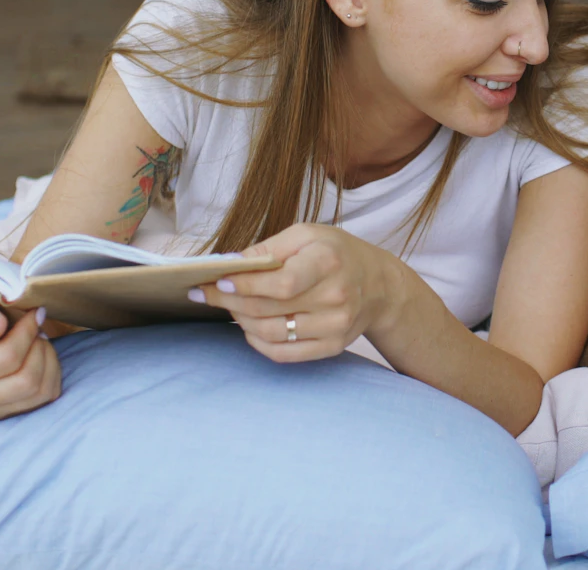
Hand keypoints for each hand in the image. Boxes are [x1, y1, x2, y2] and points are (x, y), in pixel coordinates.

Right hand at [0, 289, 62, 420]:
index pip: (5, 359)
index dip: (27, 332)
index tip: (33, 312)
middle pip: (25, 381)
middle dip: (38, 347)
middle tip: (35, 326)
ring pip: (40, 391)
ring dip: (47, 358)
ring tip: (36, 339)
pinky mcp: (9, 414)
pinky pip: (47, 396)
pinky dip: (52, 371)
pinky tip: (38, 354)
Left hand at [192, 223, 399, 362]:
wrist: (379, 286)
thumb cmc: (337, 254)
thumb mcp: (307, 235)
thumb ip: (269, 247)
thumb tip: (229, 264)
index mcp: (328, 262)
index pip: (280, 283)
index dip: (244, 285)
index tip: (218, 282)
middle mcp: (335, 297)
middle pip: (268, 309)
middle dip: (230, 302)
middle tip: (208, 294)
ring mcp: (335, 326)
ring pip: (271, 333)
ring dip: (240, 322)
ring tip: (229, 308)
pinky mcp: (331, 347)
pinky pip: (283, 353)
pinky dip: (258, 343)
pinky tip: (248, 328)